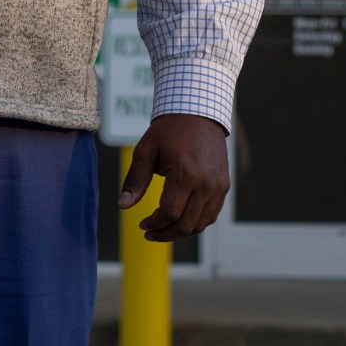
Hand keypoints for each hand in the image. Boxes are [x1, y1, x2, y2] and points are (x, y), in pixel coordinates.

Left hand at [117, 113, 228, 241]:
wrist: (199, 111)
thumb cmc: (170, 130)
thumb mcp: (146, 150)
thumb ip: (135, 180)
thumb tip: (122, 206)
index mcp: (186, 174)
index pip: (169, 214)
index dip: (154, 224)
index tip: (142, 224)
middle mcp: (207, 183)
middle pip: (186, 225)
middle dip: (165, 233)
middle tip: (149, 232)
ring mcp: (218, 186)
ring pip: (200, 224)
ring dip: (180, 231)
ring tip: (163, 228)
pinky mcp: (224, 185)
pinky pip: (211, 214)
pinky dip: (195, 222)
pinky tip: (179, 218)